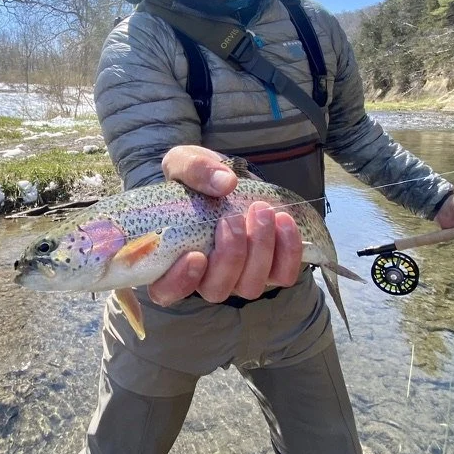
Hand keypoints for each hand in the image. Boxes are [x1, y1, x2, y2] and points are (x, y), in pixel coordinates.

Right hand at [147, 145, 304, 305]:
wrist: (227, 178)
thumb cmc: (195, 177)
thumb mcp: (184, 161)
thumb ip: (194, 169)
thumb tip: (225, 183)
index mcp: (170, 260)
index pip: (166, 291)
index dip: (180, 283)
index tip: (195, 255)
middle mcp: (204, 277)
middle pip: (216, 290)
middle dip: (230, 256)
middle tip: (233, 218)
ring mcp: (238, 278)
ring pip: (250, 286)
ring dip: (260, 249)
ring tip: (261, 210)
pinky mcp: (269, 270)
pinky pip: (282, 275)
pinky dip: (287, 251)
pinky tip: (283, 220)